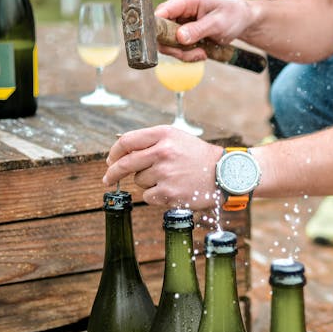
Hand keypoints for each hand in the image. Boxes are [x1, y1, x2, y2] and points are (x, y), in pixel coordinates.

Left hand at [103, 125, 223, 208]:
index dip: (114, 152)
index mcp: (164, 135)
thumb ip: (151, 140)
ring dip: (147, 183)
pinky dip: (156, 196)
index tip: (110, 160)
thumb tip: (121, 147)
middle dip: (113, 173)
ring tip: (168, 179)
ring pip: (139, 181)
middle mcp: (163, 152)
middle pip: (125, 164)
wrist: (224, 173)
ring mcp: (165, 173)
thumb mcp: (177, 138)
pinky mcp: (168, 193)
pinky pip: (148, 196)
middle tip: (108, 178)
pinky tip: (172, 190)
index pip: (127, 141)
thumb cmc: (198, 156)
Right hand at [155, 0, 253, 61]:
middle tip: (195, 54)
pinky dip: (188, 54)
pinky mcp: (184, 32)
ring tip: (201, 54)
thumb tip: (180, 37)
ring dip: (184, 53)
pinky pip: (178, 47)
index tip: (166, 42)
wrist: (242, 20)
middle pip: (162, 31)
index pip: (162, 10)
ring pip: (169, 42)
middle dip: (176, 47)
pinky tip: (201, 53)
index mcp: (188, 0)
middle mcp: (180, 10)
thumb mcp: (218, 23)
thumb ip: (199, 29)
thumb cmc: (233, 15)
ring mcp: (181, 22)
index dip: (157, 27)